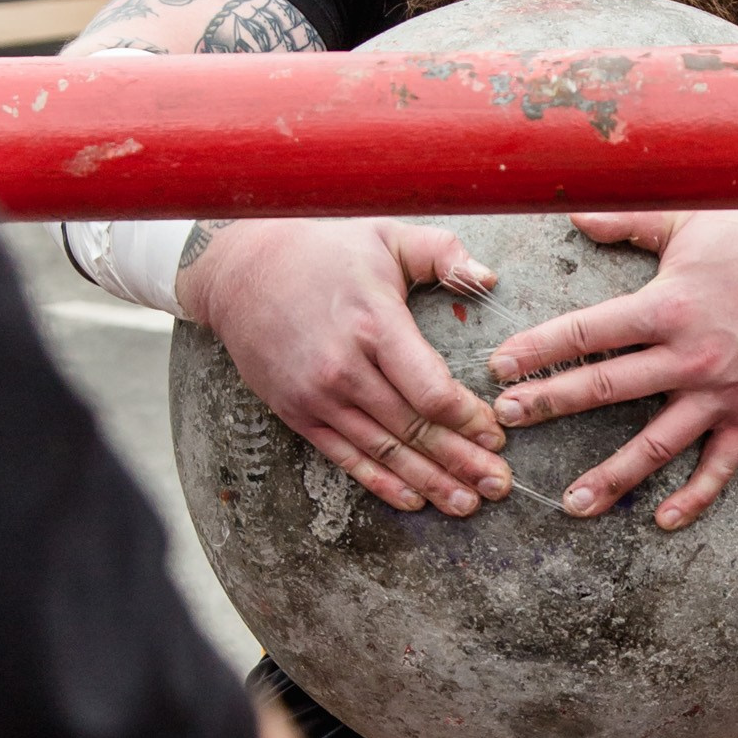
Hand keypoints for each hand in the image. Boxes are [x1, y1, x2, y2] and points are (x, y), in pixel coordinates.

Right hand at [179, 219, 511, 516]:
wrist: (239, 269)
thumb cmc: (321, 249)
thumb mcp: (386, 234)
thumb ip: (442, 252)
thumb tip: (488, 278)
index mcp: (374, 324)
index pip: (430, 390)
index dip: (468, 419)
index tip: (497, 434)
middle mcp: (344, 368)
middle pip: (414, 429)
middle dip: (463, 462)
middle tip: (498, 485)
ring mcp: (317, 395)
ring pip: (385, 452)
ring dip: (431, 482)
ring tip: (468, 503)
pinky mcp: (296, 411)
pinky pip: (345, 457)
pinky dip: (382, 484)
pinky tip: (414, 500)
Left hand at [483, 209, 737, 531]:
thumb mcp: (690, 219)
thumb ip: (626, 222)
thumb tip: (573, 215)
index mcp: (668, 305)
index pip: (586, 333)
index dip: (537, 351)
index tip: (499, 367)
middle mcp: (691, 355)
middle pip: (605, 388)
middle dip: (549, 406)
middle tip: (503, 425)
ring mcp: (724, 392)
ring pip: (656, 444)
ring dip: (610, 476)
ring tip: (569, 504)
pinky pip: (721, 467)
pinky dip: (694, 497)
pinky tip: (663, 521)